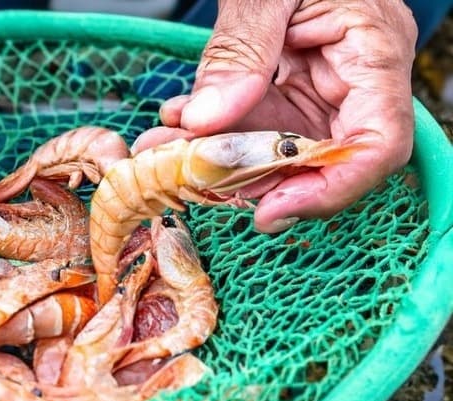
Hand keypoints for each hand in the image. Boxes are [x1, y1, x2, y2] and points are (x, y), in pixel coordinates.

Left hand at [134, 0, 417, 232]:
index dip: (329, 189)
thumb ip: (241, 50)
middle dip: (251, 177)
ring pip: (275, 147)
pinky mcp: (288, 88)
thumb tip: (207, 121)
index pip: (376, 143)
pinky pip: (254, 125)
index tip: (269, 211)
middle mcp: (353, 81)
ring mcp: (319, 87)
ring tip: (164, 152)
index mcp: (374, 51)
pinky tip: (174, 126)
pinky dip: (213, 132)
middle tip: (191, 179)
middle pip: (318, 157)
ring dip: (218, 158)